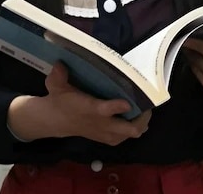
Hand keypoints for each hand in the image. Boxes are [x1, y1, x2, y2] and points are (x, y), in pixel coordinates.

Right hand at [7, 63, 150, 145]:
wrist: (57, 121)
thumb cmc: (61, 99)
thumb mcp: (55, 85)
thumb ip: (58, 75)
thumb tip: (59, 64)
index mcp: (90, 109)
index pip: (105, 110)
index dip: (117, 107)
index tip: (128, 101)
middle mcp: (101, 123)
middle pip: (127, 128)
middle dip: (141, 118)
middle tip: (147, 103)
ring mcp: (106, 133)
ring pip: (131, 133)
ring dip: (141, 123)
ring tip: (145, 109)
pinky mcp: (108, 138)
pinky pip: (127, 137)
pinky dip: (135, 128)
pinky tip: (138, 117)